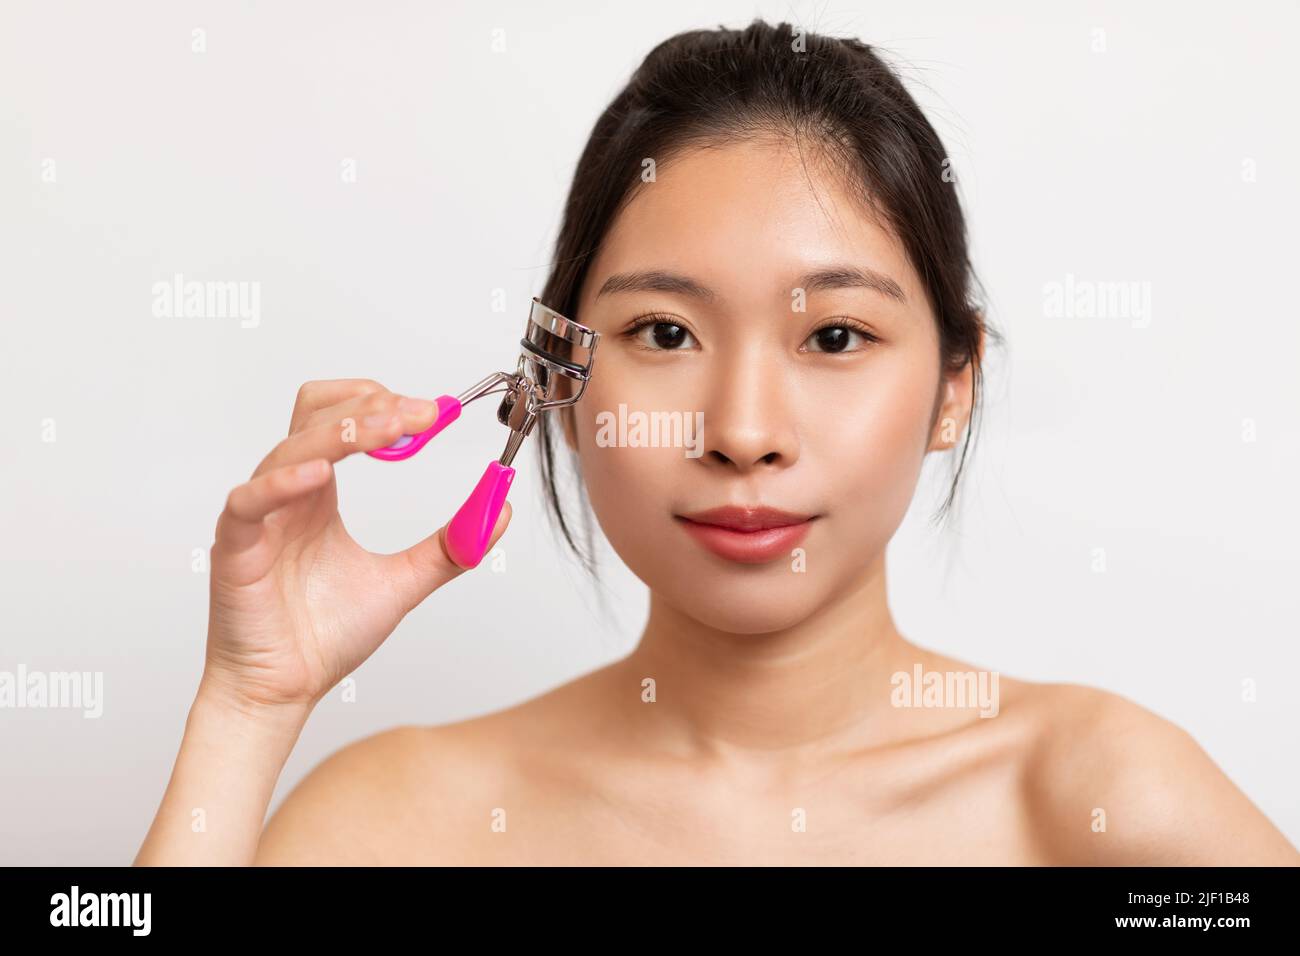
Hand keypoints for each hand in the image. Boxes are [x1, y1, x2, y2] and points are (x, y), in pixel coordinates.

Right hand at [200, 379, 510, 711]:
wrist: (283, 690)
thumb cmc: (322, 636)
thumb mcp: (404, 582)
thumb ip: (450, 547)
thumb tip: (500, 512)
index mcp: (320, 494)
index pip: (341, 416)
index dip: (384, 405)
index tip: (436, 414)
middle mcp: (289, 494)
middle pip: (316, 414)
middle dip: (371, 405)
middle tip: (424, 414)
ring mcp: (260, 516)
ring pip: (292, 448)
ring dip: (345, 431)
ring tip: (392, 429)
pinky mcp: (235, 547)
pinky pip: (250, 501)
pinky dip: (282, 481)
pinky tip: (321, 474)